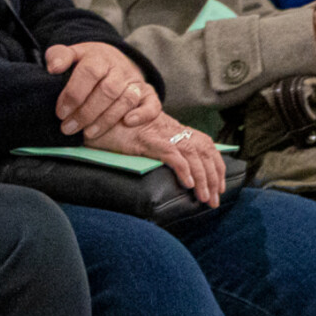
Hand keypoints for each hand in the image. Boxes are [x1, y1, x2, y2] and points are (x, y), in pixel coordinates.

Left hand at [45, 42, 159, 137]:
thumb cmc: (88, 63)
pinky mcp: (148, 94)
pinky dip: (142, 114)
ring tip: (88, 133)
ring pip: (126, 100)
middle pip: (108, 90)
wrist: (114, 60)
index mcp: (100, 57)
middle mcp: (120, 69)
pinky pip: (152, 105)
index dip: (74, 94)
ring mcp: (135, 82)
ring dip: (107, 119)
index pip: (89, 73)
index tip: (61, 112)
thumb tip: (53, 68)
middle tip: (68, 128)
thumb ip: (58, 56)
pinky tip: (128, 122)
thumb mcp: (72, 54)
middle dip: (87, 112)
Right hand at [85, 115, 227, 206]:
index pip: (206, 146)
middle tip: (213, 200)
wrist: (96, 115)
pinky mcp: (146, 140)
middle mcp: (172, 130)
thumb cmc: (117, 130)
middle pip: (204, 153)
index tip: (219, 186)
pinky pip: (171, 154)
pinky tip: (188, 184)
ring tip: (204, 197)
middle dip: (213, 178)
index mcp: (175, 129)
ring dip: (202, 178)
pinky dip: (183, 169)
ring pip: (192, 155)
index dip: (216, 166)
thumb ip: (162, 149)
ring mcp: (160, 134)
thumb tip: (177, 172)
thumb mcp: (146, 139)